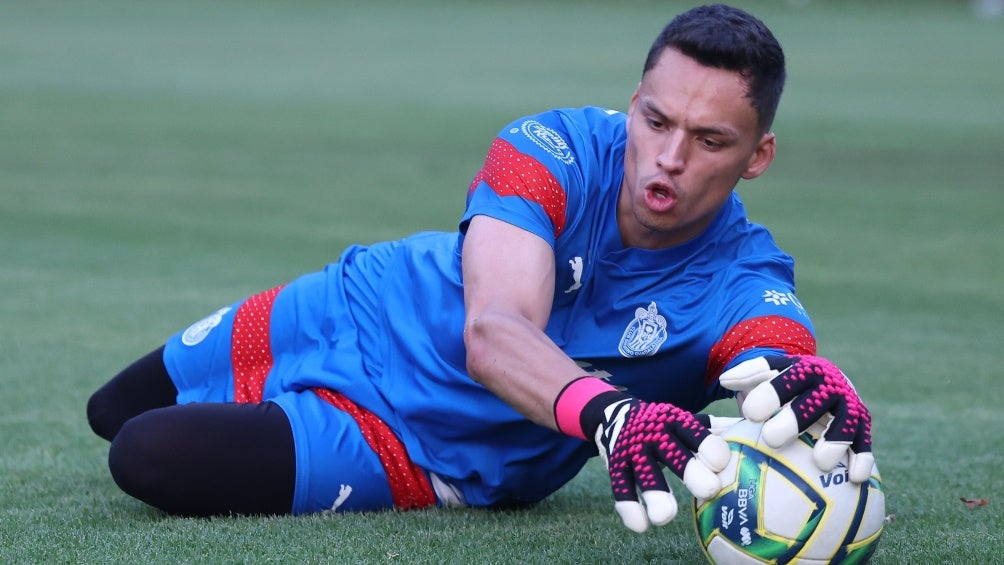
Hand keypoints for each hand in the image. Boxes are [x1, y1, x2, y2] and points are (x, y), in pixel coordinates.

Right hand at [591, 397, 729, 532]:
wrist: (614, 414)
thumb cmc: (665, 425)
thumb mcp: (687, 421)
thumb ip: (717, 428)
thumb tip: (758, 428)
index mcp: (678, 421)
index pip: (697, 433)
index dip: (710, 448)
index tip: (721, 464)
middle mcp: (655, 434)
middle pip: (674, 453)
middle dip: (690, 470)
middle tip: (710, 490)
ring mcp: (633, 451)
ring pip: (645, 474)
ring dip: (655, 494)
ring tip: (665, 517)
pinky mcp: (616, 466)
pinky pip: (621, 488)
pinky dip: (629, 508)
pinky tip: (642, 527)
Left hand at [719, 354, 873, 481]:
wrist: (824, 381)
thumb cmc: (785, 385)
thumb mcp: (768, 375)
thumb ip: (748, 376)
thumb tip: (725, 380)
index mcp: (804, 370)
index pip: (787, 378)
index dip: (770, 394)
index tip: (749, 413)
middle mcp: (829, 385)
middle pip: (815, 402)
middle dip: (796, 419)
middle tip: (771, 439)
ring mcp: (847, 405)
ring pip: (846, 422)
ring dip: (835, 441)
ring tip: (820, 463)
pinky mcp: (862, 424)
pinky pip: (864, 441)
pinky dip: (862, 457)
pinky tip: (855, 477)